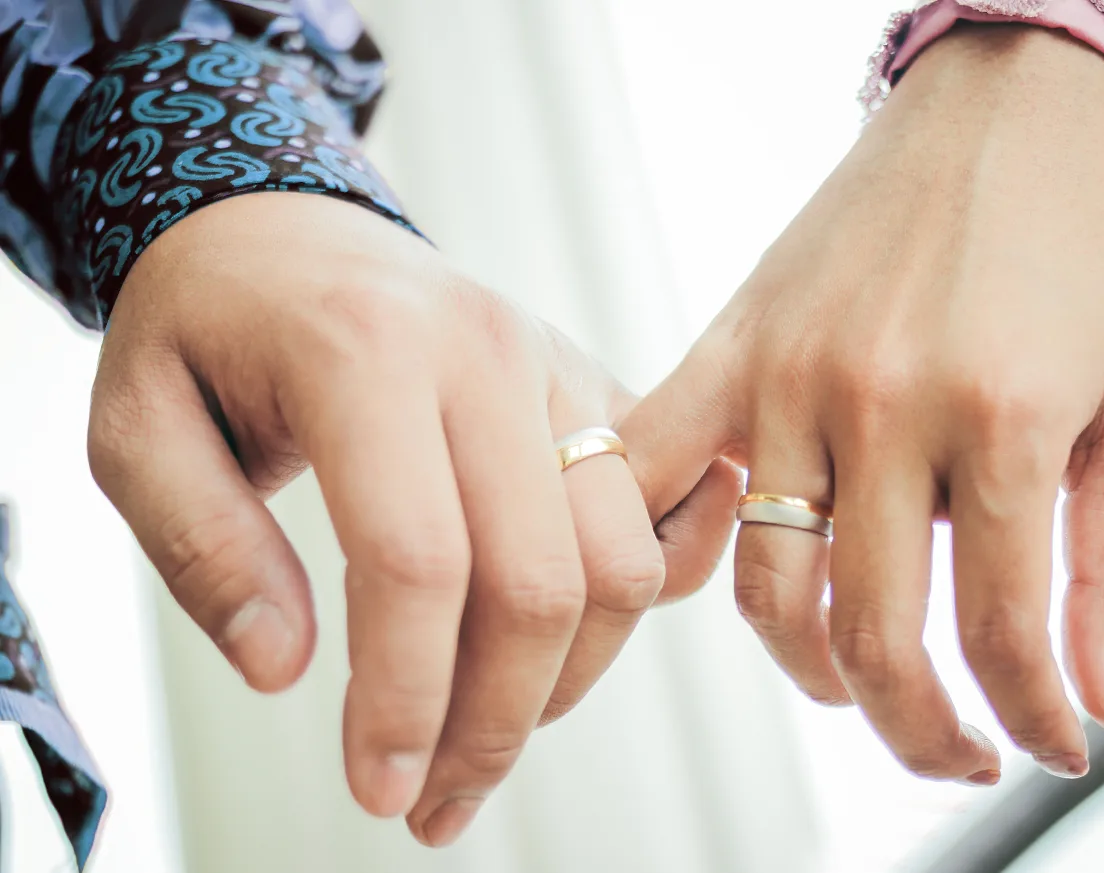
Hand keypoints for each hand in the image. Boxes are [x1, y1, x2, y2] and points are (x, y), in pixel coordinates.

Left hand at [87, 193, 739, 841]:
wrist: (285, 228)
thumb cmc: (206, 328)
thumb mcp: (138, 429)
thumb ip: (203, 549)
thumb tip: (286, 670)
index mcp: (366, 350)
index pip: (418, 559)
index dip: (406, 700)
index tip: (378, 789)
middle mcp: (485, 350)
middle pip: (542, 579)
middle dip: (497, 722)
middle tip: (436, 801)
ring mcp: (554, 364)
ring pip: (620, 559)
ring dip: (568, 677)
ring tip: (488, 732)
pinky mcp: (591, 386)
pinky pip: (657, 508)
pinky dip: (638, 592)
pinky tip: (573, 644)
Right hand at [624, 24, 1103, 782]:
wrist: (992, 126)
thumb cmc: (1068, 262)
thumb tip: (1092, 700)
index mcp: (1006, 420)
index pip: (1004, 635)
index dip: (1027, 718)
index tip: (1038, 747)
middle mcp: (887, 406)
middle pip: (876, 639)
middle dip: (923, 733)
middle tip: (950, 751)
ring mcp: (791, 379)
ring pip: (769, 591)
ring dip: (814, 672)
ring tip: (855, 681)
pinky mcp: (730, 350)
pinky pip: (656, 477)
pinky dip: (658, 551)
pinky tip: (702, 584)